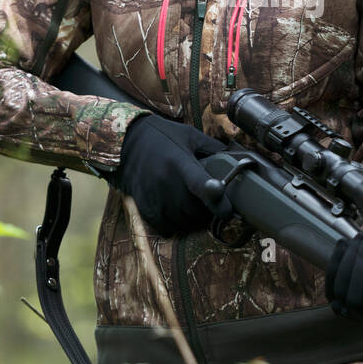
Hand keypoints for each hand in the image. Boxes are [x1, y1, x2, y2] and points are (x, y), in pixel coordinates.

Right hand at [109, 113, 233, 236]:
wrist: (125, 143)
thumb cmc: (162, 137)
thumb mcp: (189, 135)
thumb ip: (213, 148)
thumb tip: (238, 159)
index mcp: (180, 162)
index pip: (201, 185)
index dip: (217, 200)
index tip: (229, 211)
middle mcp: (166, 182)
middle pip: (196, 210)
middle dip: (207, 210)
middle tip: (208, 200)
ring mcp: (154, 197)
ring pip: (183, 222)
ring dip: (193, 219)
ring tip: (191, 202)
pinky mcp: (145, 207)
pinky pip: (167, 228)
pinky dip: (176, 224)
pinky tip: (177, 210)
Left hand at [325, 231, 362, 328]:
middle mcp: (362, 319)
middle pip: (354, 299)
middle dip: (361, 268)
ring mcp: (345, 309)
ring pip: (340, 289)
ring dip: (349, 259)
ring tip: (359, 239)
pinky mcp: (333, 296)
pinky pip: (330, 280)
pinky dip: (336, 259)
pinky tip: (343, 243)